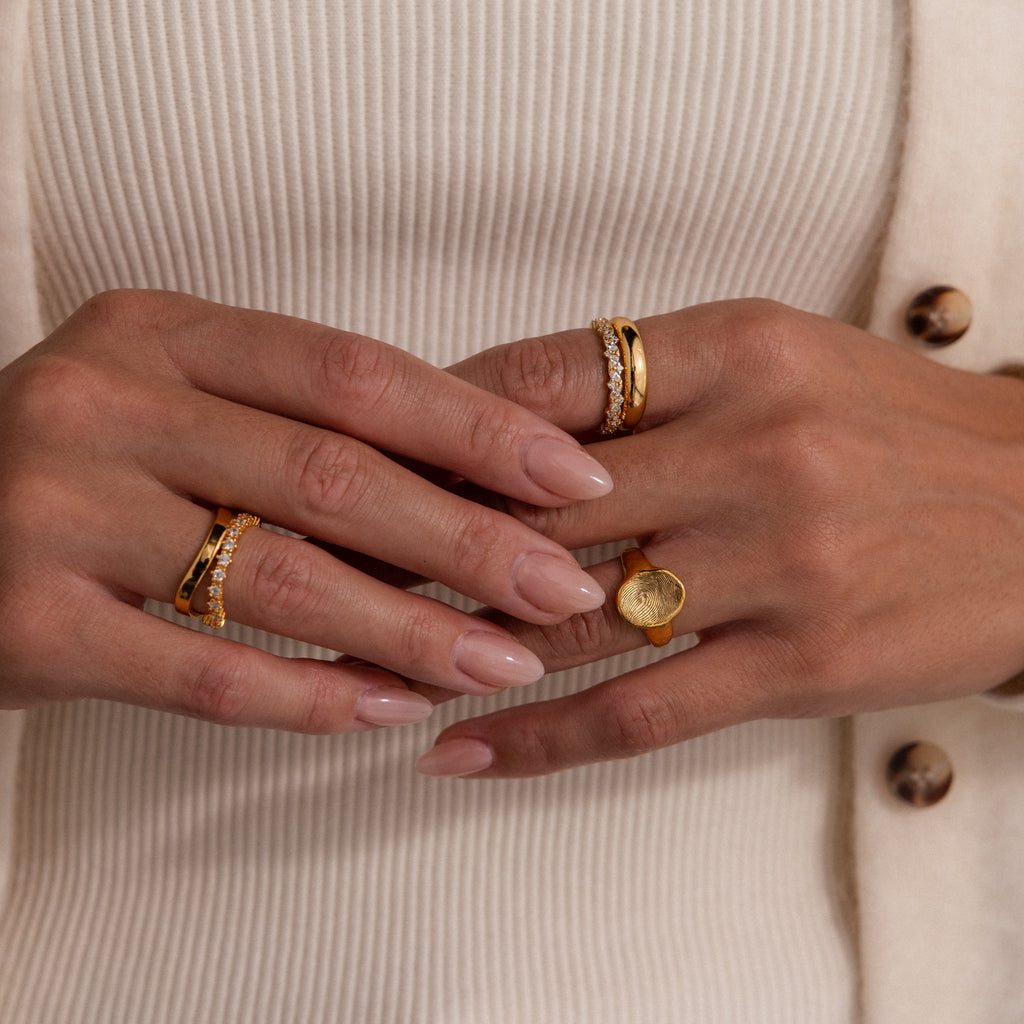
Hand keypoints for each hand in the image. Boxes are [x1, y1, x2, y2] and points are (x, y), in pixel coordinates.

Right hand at [0, 290, 612, 730]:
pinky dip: (310, 698)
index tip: (571, 478)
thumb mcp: (173, 402)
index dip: (476, 429)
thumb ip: (296, 426)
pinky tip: (388, 710)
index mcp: (159, 333)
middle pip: (335, 476)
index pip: (354, 374)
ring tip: (502, 661)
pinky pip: (205, 672)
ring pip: (282, 579)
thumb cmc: (78, 461)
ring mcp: (56, 512)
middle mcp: (104, 405)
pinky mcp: (27, 624)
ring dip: (412, 631)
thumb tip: (470, 487)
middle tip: (562, 587)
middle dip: (470, 541)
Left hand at [416, 299, 1023, 776]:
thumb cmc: (891, 428)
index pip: (543, 377)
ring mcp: (782, 559)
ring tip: (366, 660)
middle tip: (328, 563)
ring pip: (572, 610)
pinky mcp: (806, 662)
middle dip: (419, 538)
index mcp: (741, 347)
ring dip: (454, 640)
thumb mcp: (781, 359)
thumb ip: (651, 382)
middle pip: (537, 499)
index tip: (370, 458)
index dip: (435, 421)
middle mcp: (757, 445)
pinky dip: (538, 737)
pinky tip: (462, 750)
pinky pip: (641, 709)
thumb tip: (504, 422)